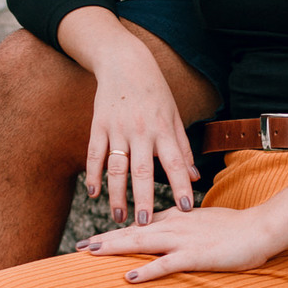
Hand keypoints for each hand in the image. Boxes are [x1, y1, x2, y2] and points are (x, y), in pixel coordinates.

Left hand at [76, 204, 275, 282]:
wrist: (260, 228)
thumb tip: (168, 231)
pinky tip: (128, 278)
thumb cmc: (236, 228)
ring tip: (90, 254)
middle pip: (131, 233)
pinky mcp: (195, 256)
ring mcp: (183, 240)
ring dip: (114, 249)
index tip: (92, 238)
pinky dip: (146, 271)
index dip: (113, 232)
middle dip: (103, 240)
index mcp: (176, 218)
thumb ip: (184, 226)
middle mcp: (173, 226)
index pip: (138, 225)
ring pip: (141, 243)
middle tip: (78, 247)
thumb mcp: (203, 222)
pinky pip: (166, 265)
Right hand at [86, 42, 199, 225]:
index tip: (186, 208)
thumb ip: (182, 147)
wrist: (125, 62)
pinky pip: (95, 154)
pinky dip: (93, 175)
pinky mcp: (98, 125)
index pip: (175, 162)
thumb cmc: (155, 92)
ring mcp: (118, 128)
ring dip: (117, 195)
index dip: (181, 186)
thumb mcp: (174, 116)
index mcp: (163, 129)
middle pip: (142, 171)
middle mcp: (141, 130)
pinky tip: (94, 194)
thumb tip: (195, 176)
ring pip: (116, 167)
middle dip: (144, 199)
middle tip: (145, 225)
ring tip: (119, 217)